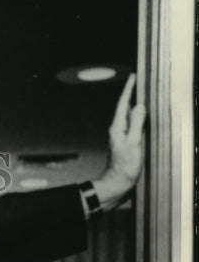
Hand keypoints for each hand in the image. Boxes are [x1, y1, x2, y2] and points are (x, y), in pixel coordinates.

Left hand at [92, 73, 146, 210]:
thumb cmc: (124, 168)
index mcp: (117, 128)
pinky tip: (145, 117)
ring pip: (130, 117)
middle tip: (141, 80)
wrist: (117, 186)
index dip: (129, 89)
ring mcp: (122, 138)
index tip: (133, 76)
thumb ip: (136, 124)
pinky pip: (134, 126)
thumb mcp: (132, 143)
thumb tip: (140, 105)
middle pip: (126, 108)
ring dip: (136, 105)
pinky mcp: (127, 145)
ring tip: (145, 94)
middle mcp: (118, 131)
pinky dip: (139, 118)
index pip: (124, 104)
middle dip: (133, 94)